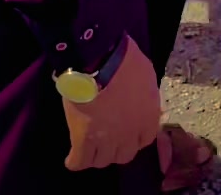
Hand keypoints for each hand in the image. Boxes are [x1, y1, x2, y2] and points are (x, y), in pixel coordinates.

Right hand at [63, 35, 160, 171]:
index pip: (145, 140)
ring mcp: (107, 141)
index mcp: (148, 117)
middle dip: (116, 148)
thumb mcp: (146, 76)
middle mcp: (130, 135)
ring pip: (102, 161)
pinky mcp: (84, 141)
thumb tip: (140, 103)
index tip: (127, 130)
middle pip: (124, 155)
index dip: (134, 137)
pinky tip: (72, 158)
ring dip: (96, 155)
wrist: (100, 59)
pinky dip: (75, 161)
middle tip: (107, 137)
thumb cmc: (125, 60)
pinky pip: (79, 161)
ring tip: (89, 147)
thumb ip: (145, 96)